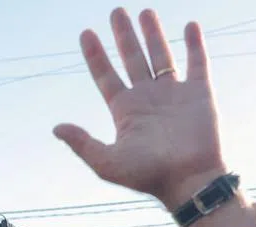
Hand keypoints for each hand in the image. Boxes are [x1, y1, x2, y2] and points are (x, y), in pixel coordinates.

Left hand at [55, 9, 225, 209]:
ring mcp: (173, 94)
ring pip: (160, 56)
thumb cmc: (148, 175)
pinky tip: (190, 25)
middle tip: (116, 11)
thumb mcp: (107, 162)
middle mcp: (148, 98)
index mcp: (125, 111)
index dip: (95, 55)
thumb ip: (82, 143)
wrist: (188, 180)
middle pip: (132, 59)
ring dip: (152, 34)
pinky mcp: (199, 94)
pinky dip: (195, 44)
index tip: (85, 33)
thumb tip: (56, 128)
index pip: (106, 76)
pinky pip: (197, 63)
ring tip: (144, 11)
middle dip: (123, 35)